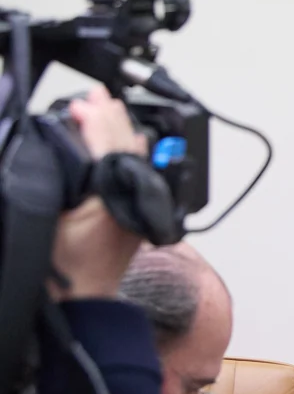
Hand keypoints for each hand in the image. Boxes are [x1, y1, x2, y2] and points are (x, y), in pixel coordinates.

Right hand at [49, 87, 147, 299]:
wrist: (83, 297)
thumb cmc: (65, 264)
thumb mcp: (53, 212)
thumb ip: (63, 174)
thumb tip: (67, 138)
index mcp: (113, 192)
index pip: (108, 143)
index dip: (94, 118)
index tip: (83, 101)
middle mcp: (133, 196)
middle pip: (126, 145)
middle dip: (110, 117)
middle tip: (96, 96)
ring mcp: (139, 204)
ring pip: (135, 156)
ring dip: (120, 131)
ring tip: (107, 110)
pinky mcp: (138, 212)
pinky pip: (138, 172)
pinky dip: (128, 152)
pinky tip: (122, 142)